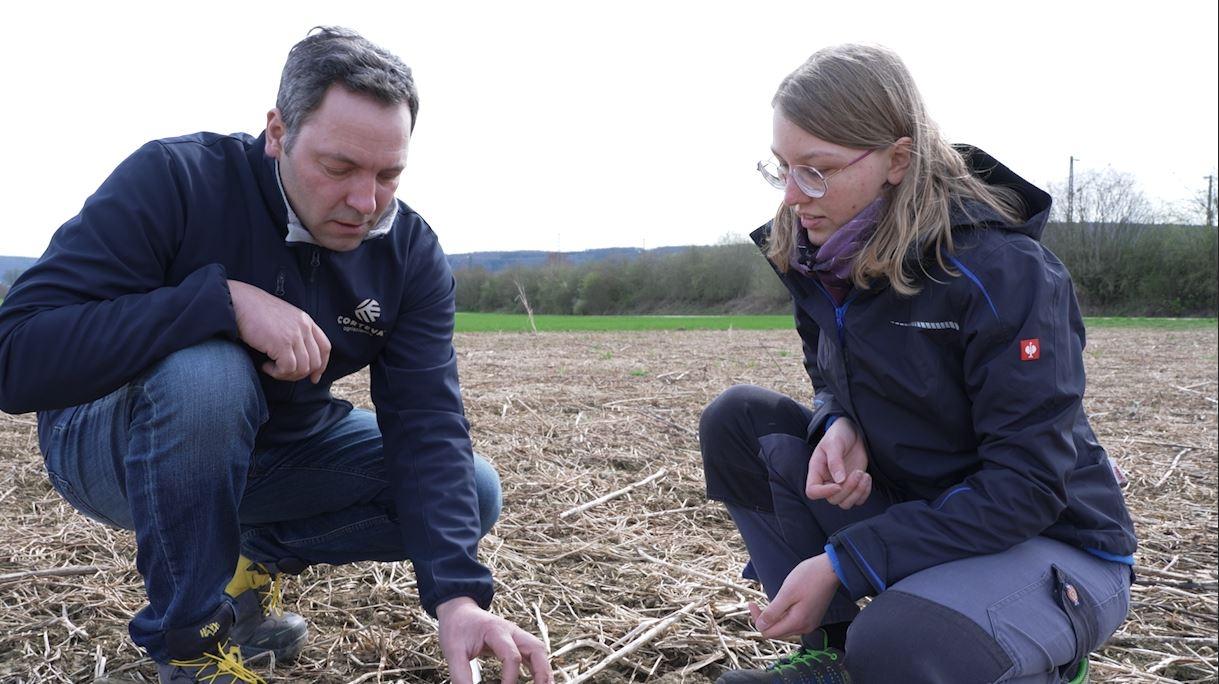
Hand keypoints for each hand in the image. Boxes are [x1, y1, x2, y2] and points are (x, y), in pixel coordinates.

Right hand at [227, 280, 330, 382]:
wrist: (239, 302)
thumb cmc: (255, 312)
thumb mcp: (283, 318)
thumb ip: (294, 332)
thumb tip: (298, 357)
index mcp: (306, 321)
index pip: (325, 347)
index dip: (321, 365)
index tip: (314, 377)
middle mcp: (304, 328)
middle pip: (315, 362)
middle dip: (300, 374)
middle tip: (283, 373)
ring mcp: (294, 335)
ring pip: (302, 368)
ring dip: (286, 374)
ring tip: (272, 368)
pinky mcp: (282, 343)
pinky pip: (288, 368)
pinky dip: (277, 372)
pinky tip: (265, 366)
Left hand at [436, 597, 552, 683]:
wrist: (458, 611)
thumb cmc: (456, 629)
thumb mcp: (453, 652)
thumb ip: (461, 675)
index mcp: (496, 631)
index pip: (512, 656)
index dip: (509, 679)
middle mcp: (512, 631)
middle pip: (536, 649)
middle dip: (542, 672)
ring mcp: (517, 636)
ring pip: (539, 651)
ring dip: (545, 670)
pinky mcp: (516, 642)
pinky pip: (533, 655)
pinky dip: (539, 668)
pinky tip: (539, 682)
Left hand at [749, 554, 839, 639]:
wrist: (831, 569)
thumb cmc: (809, 577)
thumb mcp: (786, 593)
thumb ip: (773, 612)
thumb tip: (760, 626)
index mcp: (797, 622)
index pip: (769, 633)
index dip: (757, 620)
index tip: (752, 604)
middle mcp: (804, 628)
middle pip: (776, 633)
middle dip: (764, 620)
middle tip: (756, 603)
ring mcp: (810, 623)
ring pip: (784, 628)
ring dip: (773, 619)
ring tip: (769, 602)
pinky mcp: (812, 617)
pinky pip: (793, 622)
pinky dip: (783, 616)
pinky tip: (781, 604)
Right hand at [806, 417, 871, 508]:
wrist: (853, 432)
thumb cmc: (839, 434)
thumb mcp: (834, 443)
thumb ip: (835, 461)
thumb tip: (839, 481)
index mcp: (816, 471)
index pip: (812, 491)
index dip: (824, 492)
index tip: (838, 484)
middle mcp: (826, 481)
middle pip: (833, 499)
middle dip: (848, 489)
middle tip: (858, 472)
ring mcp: (841, 485)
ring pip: (845, 503)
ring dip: (857, 492)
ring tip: (864, 475)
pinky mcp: (854, 486)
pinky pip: (858, 500)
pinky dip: (865, 493)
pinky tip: (867, 478)